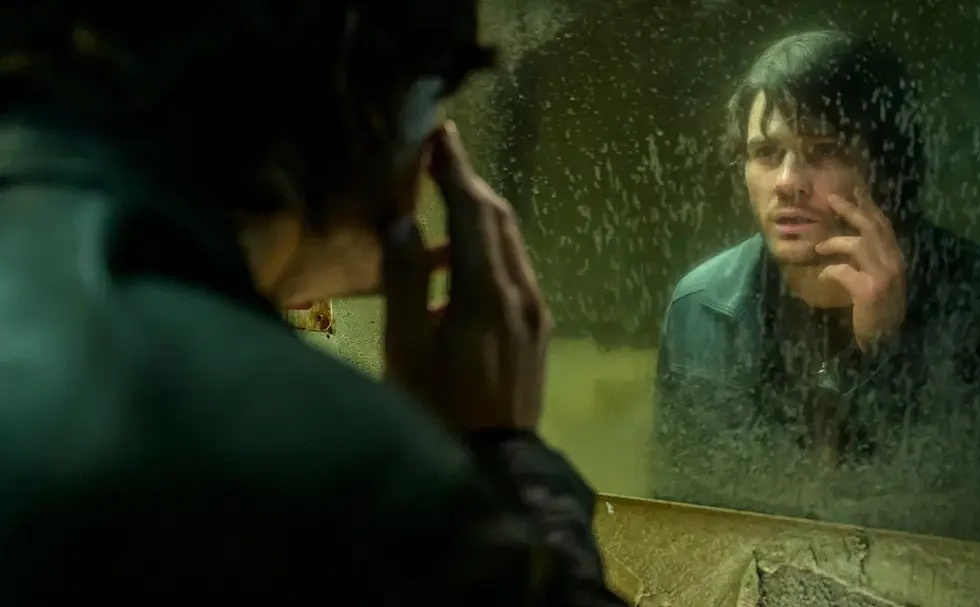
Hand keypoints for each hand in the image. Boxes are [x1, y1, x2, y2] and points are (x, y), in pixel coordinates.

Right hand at [379, 122, 551, 432]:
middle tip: (439, 159)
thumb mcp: (406, 349)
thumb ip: (405, 280)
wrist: (495, 463)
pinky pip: (515, 269)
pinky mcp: (538, 326)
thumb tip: (403, 220)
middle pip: (499, 219)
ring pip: (511, 242)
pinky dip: (488, 249)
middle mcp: (521, 292)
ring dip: (479, 216)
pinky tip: (457, 268)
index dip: (454, 170)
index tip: (439, 134)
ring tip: (439, 209)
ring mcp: (536, 310)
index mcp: (484, 294)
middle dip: (470, 184)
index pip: (472, 213)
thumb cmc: (436, 409)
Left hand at [815, 189, 905, 352]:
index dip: (869, 206)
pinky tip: (823, 275)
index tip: (856, 190)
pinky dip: (831, 271)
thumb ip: (871, 260)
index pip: (884, 225)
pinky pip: (844, 271)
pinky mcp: (869, 290)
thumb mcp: (879, 280)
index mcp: (897, 258)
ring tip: (819, 247)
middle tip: (832, 198)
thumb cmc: (879, 311)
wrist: (886, 341)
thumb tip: (852, 239)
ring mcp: (883, 276)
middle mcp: (894, 263)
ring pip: (858, 244)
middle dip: (851, 210)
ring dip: (835, 242)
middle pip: (872, 227)